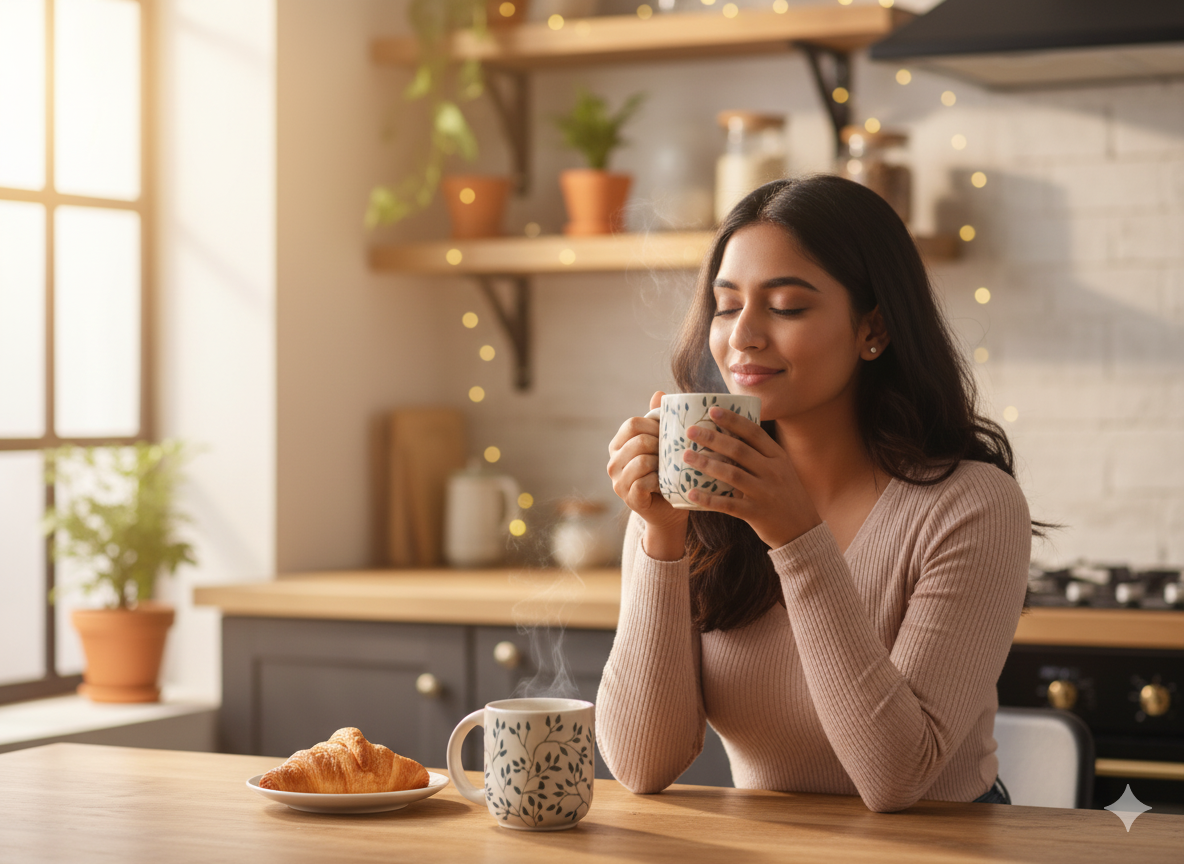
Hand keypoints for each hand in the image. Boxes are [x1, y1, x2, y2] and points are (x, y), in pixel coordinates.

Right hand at [608, 391, 688, 556]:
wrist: (670, 511)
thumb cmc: (668, 474)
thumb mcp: (664, 445)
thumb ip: (658, 421)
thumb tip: (659, 393)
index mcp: (619, 445)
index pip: (632, 424)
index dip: (654, 425)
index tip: (668, 434)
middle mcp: (613, 462)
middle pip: (638, 440)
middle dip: (660, 445)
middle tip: (673, 454)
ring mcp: (618, 482)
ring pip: (641, 461)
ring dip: (661, 464)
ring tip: (669, 469)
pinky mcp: (629, 498)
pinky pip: (644, 482)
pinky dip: (659, 481)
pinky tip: (665, 484)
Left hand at [681, 406, 820, 548]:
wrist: (803, 529)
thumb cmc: (785, 495)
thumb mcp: (780, 469)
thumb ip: (759, 456)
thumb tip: (726, 438)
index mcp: (778, 457)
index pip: (754, 433)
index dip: (733, 420)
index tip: (712, 410)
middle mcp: (773, 472)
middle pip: (739, 450)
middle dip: (713, 438)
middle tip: (691, 431)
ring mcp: (765, 493)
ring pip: (732, 474)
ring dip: (707, 464)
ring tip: (687, 456)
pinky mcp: (756, 514)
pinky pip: (728, 504)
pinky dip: (708, 499)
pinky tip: (691, 493)